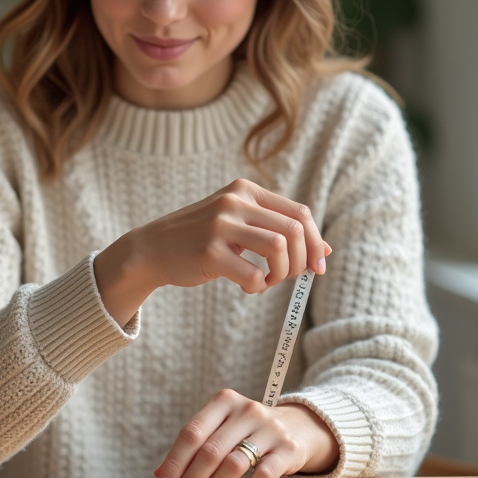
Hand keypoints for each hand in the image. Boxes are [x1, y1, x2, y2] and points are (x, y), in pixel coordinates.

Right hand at [94, 179, 329, 323]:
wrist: (152, 248)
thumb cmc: (202, 238)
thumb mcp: (239, 224)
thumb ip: (277, 230)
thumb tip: (325, 250)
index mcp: (245, 190)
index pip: (300, 213)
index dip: (315, 242)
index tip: (317, 266)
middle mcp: (234, 201)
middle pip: (294, 231)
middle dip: (301, 261)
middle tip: (288, 277)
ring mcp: (220, 225)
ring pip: (279, 248)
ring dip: (282, 273)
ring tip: (267, 281)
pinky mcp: (209, 251)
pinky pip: (253, 275)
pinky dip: (258, 286)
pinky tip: (248, 286)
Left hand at [152, 389, 339, 477]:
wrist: (298, 426)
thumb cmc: (248, 431)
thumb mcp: (222, 428)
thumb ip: (194, 447)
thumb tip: (161, 475)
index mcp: (225, 401)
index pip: (192, 432)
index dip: (174, 462)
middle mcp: (247, 410)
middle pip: (210, 450)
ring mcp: (270, 428)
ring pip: (234, 463)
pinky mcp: (288, 449)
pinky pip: (262, 475)